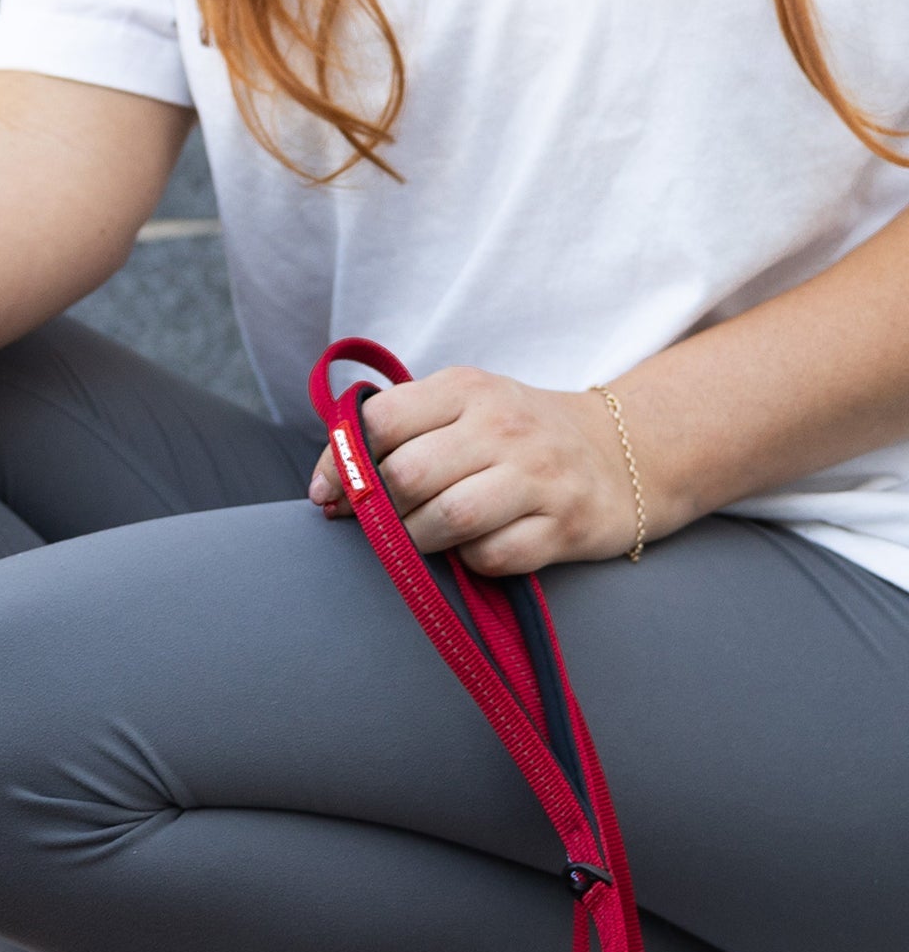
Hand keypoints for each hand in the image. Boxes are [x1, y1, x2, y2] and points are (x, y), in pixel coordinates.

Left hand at [308, 367, 641, 573]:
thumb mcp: (462, 407)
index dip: (339, 465)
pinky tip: (473, 548)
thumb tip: (327, 486)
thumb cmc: (516, 435)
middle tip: (374, 524)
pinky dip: (470, 561)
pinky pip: (492, 556)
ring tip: (420, 538)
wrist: (624, 452)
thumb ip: (398, 430)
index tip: (326, 496)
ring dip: (417, 541)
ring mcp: (538, 475)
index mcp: (465, 389)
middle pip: (406, 476)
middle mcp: (503, 426)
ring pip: (447, 519)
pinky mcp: (565, 525)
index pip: (379, 422)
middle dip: (376, 509)